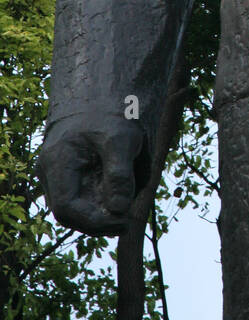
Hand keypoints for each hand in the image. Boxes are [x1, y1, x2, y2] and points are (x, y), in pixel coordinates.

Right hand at [37, 119, 147, 235]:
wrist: (100, 97)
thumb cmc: (110, 116)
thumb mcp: (121, 139)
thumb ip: (120, 173)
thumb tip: (120, 210)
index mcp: (57, 161)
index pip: (66, 208)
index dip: (94, 222)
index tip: (124, 222)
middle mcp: (49, 171)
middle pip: (68, 213)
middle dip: (98, 222)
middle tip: (128, 221)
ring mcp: (54, 175)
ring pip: (74, 209)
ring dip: (99, 214)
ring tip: (127, 207)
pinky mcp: (65, 177)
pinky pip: (79, 199)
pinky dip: (99, 204)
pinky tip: (120, 198)